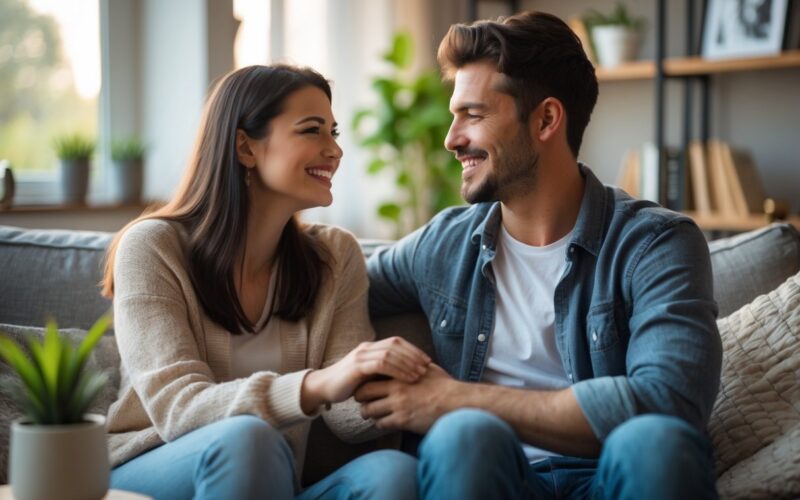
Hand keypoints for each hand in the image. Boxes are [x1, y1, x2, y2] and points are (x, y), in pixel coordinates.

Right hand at [302, 337, 430, 412]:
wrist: (324, 388)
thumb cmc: (348, 384)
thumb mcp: (368, 376)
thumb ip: (383, 371)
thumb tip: (407, 375)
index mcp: (370, 347)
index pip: (396, 342)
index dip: (413, 350)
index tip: (427, 360)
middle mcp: (366, 348)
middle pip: (396, 345)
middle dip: (414, 355)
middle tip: (428, 366)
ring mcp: (361, 356)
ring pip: (390, 353)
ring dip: (408, 363)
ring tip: (421, 374)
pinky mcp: (357, 366)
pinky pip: (382, 364)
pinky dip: (398, 370)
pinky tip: (408, 379)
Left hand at [355, 363, 457, 433]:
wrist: (456, 402)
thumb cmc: (444, 385)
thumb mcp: (426, 369)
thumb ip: (411, 365)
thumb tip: (405, 360)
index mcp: (399, 375)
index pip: (370, 376)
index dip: (364, 381)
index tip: (364, 386)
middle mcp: (395, 390)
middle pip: (364, 393)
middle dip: (360, 398)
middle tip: (363, 401)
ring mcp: (398, 406)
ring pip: (369, 411)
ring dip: (368, 413)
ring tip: (372, 414)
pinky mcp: (403, 421)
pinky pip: (381, 424)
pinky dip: (379, 424)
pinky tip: (385, 422)